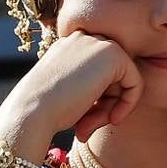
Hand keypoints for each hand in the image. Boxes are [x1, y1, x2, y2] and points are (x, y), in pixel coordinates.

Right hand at [0, 31, 143, 155]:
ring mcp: (98, 43)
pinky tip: (113, 119)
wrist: (31, 113)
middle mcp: (84, 39)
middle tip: (88, 128)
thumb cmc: (44, 112)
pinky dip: (128, 104)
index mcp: (69, 47)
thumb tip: (117, 106)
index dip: (97, 101)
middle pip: (113, 76)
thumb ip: (93, 93)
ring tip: (90, 126)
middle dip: (105, 105)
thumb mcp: (70, 97)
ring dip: (112, 108)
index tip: (86, 122)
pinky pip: (136, 82)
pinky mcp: (113, 55)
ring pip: (124, 80)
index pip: (99, 73)